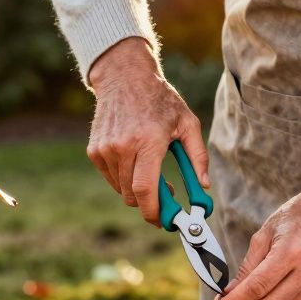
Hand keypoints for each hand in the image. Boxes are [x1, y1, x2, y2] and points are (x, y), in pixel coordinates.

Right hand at [88, 37, 208, 224]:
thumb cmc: (161, 100)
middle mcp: (123, 146)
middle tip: (166, 198)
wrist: (125, 77)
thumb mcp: (187, 123)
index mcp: (148, 141)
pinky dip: (123, 178)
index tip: (166, 222)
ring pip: (121, 189)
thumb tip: (205, 187)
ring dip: (137, 189)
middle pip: (132, 196)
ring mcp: (105, 149)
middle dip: (150, 204)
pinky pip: (111, 177)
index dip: (154, 212)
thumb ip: (198, 157)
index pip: (145, 190)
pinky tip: (134, 159)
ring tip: (151, 170)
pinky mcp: (95, 150)